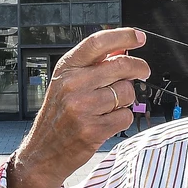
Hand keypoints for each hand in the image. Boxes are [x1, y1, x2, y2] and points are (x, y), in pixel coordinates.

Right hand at [3, 28, 149, 187]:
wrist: (43, 152)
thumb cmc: (59, 115)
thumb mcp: (66, 83)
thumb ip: (92, 65)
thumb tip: (123, 48)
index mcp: (66, 69)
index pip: (98, 43)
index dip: (123, 36)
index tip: (139, 37)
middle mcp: (72, 85)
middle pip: (121, 66)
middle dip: (139, 67)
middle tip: (143, 71)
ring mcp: (83, 107)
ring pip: (127, 92)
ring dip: (126, 99)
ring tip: (109, 107)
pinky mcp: (93, 129)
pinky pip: (126, 116)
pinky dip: (123, 119)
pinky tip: (107, 122)